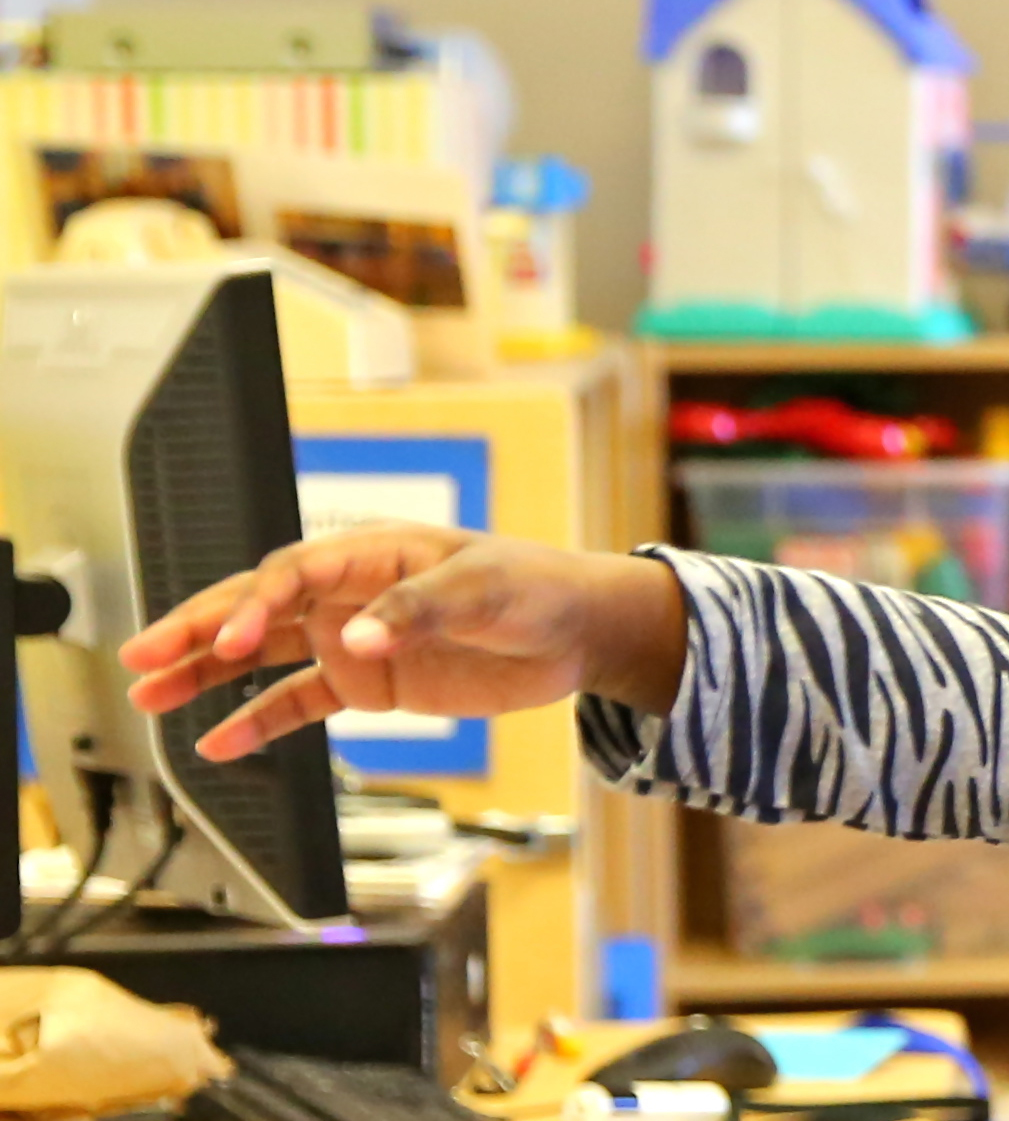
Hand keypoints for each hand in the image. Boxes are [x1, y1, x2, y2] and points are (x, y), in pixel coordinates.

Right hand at [117, 523, 686, 761]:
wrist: (579, 632)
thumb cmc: (537, 589)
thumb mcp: (483, 590)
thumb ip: (415, 611)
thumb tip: (357, 639)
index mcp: (372, 552)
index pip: (292, 572)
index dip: (254, 603)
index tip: (229, 639)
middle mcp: (348, 592)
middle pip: (255, 607)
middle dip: (196, 630)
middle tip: (141, 658)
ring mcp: (353, 638)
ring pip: (261, 654)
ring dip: (206, 673)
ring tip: (150, 696)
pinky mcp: (368, 683)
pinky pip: (299, 701)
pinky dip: (259, 722)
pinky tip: (217, 742)